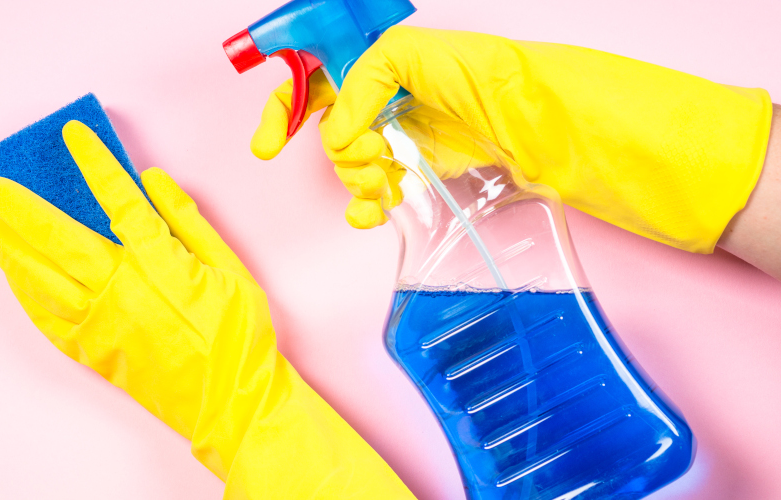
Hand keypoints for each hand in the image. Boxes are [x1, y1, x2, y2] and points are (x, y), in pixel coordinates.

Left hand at [0, 120, 413, 497]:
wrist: (231, 402)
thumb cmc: (238, 335)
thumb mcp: (229, 268)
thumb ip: (189, 221)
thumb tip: (153, 180)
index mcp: (159, 265)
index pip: (118, 200)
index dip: (94, 163)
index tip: (73, 135)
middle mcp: (122, 292)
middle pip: (60, 240)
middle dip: (23, 209)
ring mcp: (102, 325)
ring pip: (43, 281)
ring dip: (12, 251)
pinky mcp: (94, 352)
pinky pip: (49, 320)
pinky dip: (27, 296)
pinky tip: (16, 279)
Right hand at [252, 26, 772, 254]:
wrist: (608, 149)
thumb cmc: (547, 98)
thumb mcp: (460, 67)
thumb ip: (385, 77)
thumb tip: (341, 126)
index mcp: (415, 57)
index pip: (335, 67)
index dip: (295, 97)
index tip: (272, 137)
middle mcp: (418, 90)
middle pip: (339, 111)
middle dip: (321, 140)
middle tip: (318, 162)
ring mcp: (432, 129)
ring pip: (360, 153)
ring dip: (351, 177)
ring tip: (372, 196)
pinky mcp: (448, 165)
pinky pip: (392, 180)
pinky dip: (372, 198)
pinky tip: (375, 212)